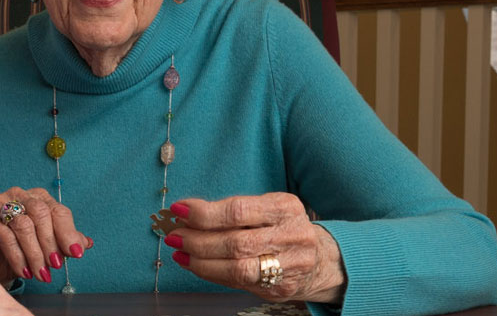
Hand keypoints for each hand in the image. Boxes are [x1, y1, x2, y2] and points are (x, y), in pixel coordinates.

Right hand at [0, 187, 90, 284]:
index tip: (76, 254)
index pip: (57, 210)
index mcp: (37, 197)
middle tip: (56, 266)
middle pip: (40, 213)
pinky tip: (25, 272)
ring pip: (23, 225)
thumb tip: (86, 243)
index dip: (68, 233)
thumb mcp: (47, 247)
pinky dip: (18, 257)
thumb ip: (64, 243)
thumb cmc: (21, 251)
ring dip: (35, 253)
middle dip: (51, 243)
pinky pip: (5, 236)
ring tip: (41, 273)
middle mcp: (18, 194)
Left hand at [163, 193, 345, 303]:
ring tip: (180, 253)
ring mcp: (290, 265)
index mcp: (285, 207)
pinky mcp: (281, 288)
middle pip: (235, 242)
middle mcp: (292, 235)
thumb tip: (185, 214)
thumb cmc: (281, 228)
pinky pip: (239, 284)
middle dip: (198, 240)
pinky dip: (212, 274)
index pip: (238, 210)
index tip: (179, 210)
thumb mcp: (267, 209)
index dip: (204, 212)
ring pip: (237, 268)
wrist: (321, 259)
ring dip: (201, 261)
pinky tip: (196, 266)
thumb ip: (232, 212)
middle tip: (175, 235)